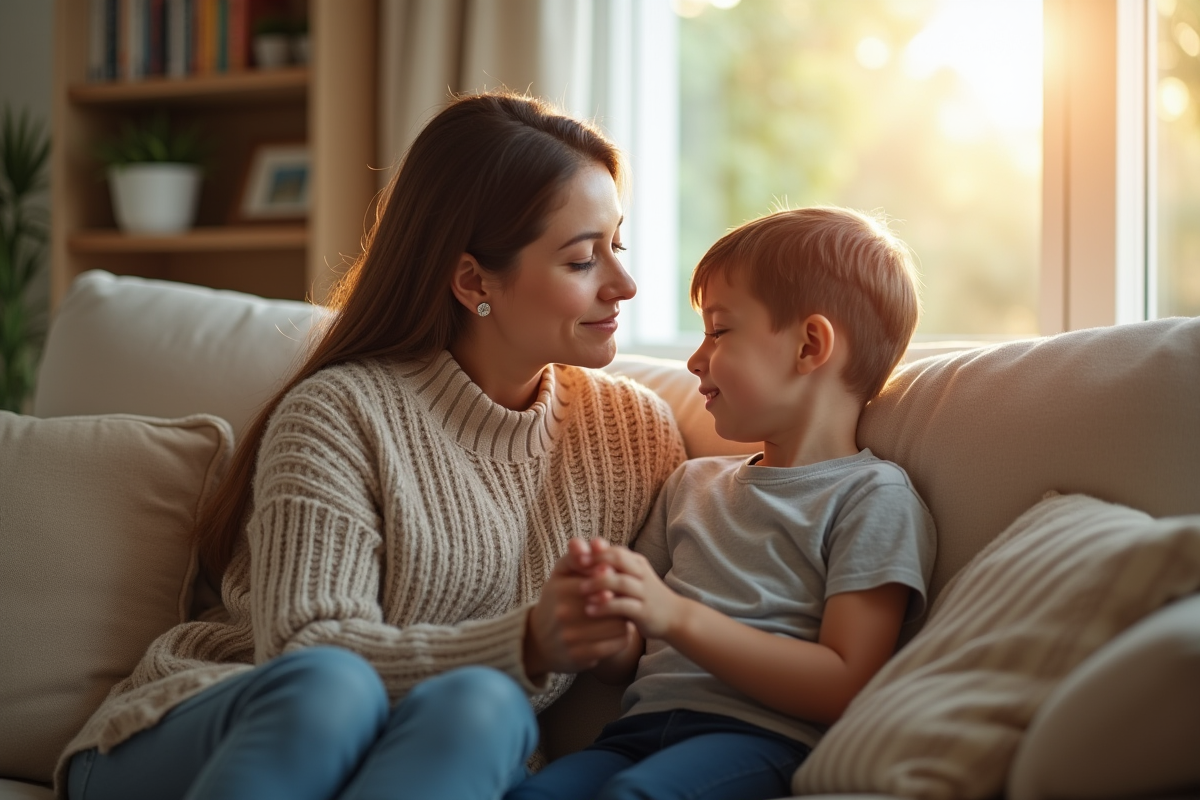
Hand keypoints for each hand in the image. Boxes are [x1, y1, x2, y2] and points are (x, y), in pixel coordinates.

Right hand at [523, 538, 631, 678]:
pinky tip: (617, 632)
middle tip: (621, 599)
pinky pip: (615, 645)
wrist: (537, 640)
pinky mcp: (580, 657)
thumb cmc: (556, 600)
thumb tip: (596, 543)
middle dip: (621, 599)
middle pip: (613, 602)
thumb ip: (576, 556)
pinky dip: (622, 637)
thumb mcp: (560, 575)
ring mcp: (571, 637)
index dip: (614, 580)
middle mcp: (564, 613)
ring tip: (621, 616)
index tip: (613, 582)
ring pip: (618, 625)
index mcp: (560, 588)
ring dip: (624, 620)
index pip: (602, 578)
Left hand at [580, 545, 684, 639]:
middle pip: (619, 560)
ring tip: (580, 589)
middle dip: (596, 561)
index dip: (596, 551)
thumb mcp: (631, 577)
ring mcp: (644, 592)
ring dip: (598, 584)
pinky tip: (590, 610)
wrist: (674, 617)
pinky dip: (605, 607)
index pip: (616, 550)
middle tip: (577, 566)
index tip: (575, 555)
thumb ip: (614, 566)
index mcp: (637, 563)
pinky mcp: (644, 612)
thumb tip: (588, 552)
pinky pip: (623, 606)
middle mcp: (641, 574)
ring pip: (621, 582)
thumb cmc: (645, 595)